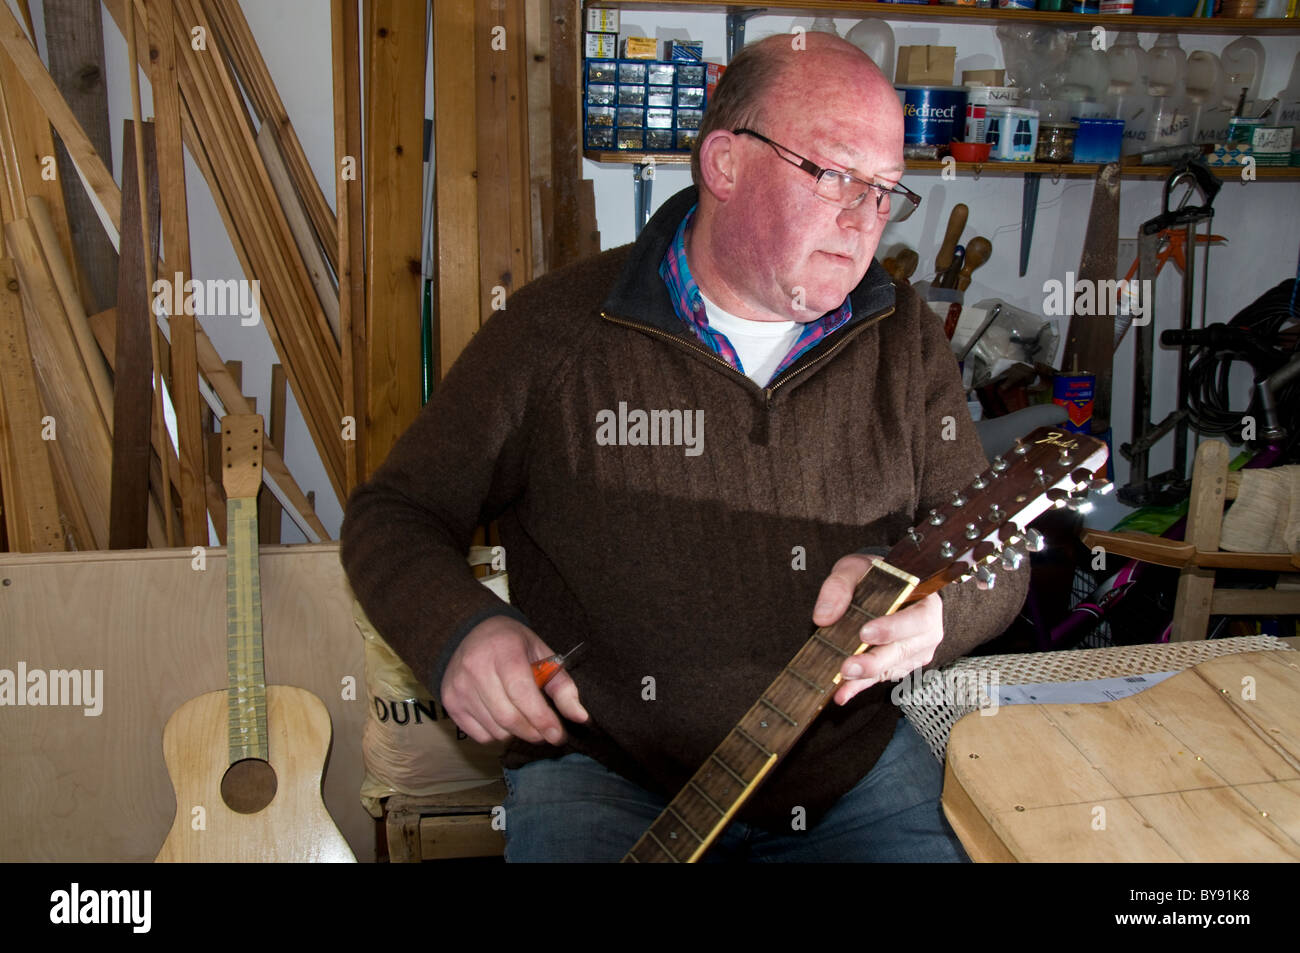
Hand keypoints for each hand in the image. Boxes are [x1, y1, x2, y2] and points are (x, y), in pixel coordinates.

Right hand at [440, 615, 588, 744]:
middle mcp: (476, 669)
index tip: (558, 734)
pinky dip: (498, 735)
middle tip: (546, 734)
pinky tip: (504, 718)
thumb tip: (581, 717)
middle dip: (533, 732)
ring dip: (517, 734)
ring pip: (495, 731)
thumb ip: (563, 686)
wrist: (468, 632)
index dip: (542, 719)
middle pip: (508, 717)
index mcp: (504, 651)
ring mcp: (459, 687)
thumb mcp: (542, 654)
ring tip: (526, 721)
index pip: (522, 693)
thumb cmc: (511, 644)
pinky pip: (480, 735)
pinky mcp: (450, 702)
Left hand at [811, 554, 944, 705]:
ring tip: (841, 682)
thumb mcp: (857, 568)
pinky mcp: (900, 666)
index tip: (865, 634)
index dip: (893, 628)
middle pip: (903, 651)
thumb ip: (840, 586)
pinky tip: (841, 693)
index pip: (916, 619)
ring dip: (865, 678)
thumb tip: (823, 617)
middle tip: (848, 667)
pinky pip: (880, 678)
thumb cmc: (877, 578)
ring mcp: (915, 653)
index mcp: (926, 604)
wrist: (886, 588)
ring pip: (891, 669)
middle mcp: (927, 633)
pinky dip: (860, 686)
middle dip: (874, 661)